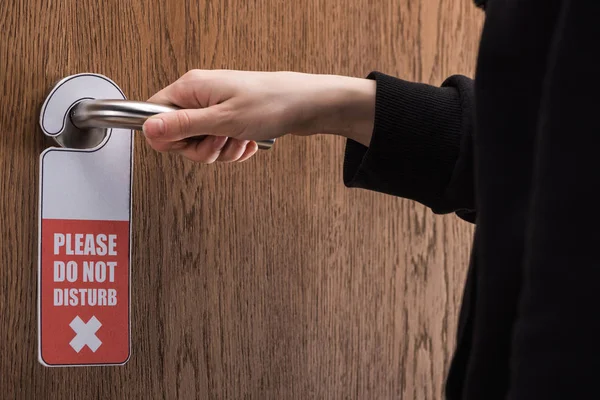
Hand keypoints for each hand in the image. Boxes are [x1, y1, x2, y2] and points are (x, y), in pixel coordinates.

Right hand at [143, 70, 375, 162]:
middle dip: (202, 148)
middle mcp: (200, 95)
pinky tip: (247, 141)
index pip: (154, 115)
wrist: (305, 105)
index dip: (169, 137)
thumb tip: (149, 129)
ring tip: (239, 139)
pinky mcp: (229, 118)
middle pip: (179, 135)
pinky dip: (234, 148)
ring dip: (221, 150)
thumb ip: (183, 126)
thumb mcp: (222, 120)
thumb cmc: (270, 104)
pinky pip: (220, 144)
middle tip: (221, 140)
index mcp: (191, 88)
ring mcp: (215, 107)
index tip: (190, 143)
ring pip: (202, 143)